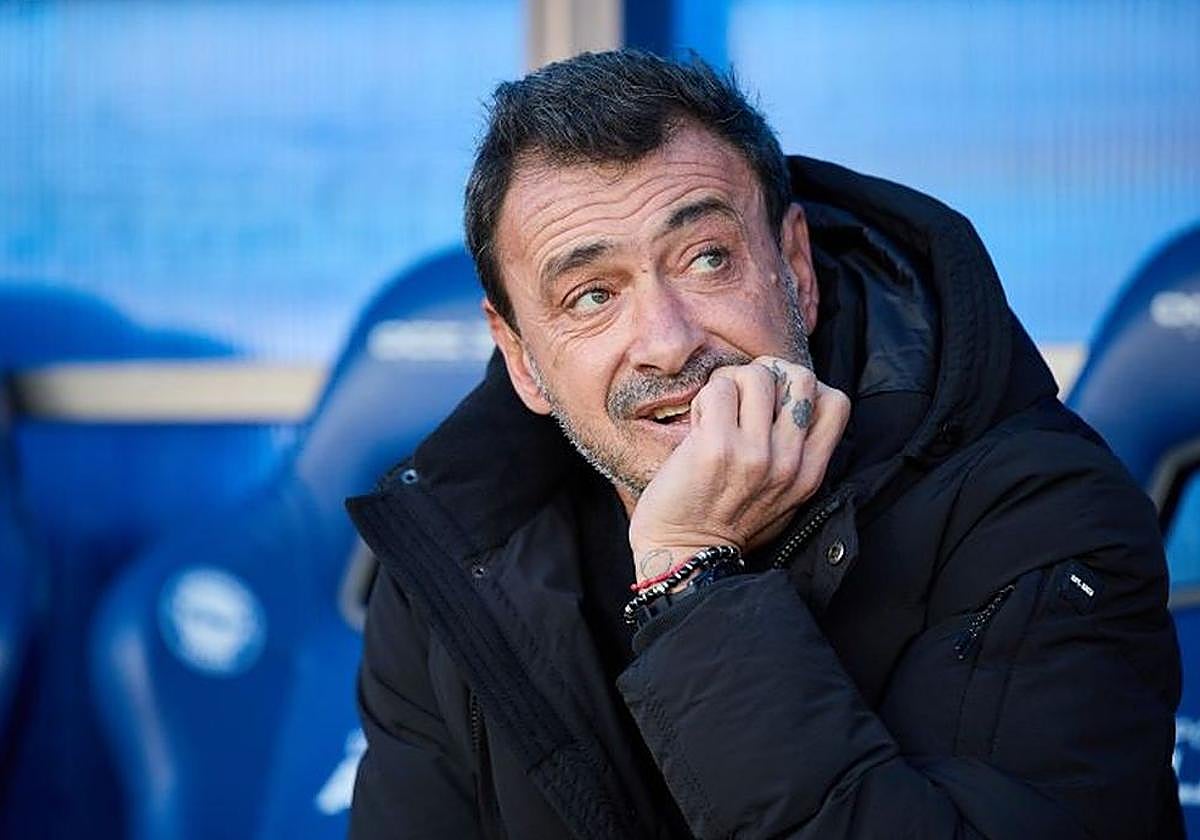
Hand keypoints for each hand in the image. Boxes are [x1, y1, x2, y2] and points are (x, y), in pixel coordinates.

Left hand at [628, 356, 849, 584]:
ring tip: (717, 412)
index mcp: (809, 473)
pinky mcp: (717, 448)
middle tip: (742, 398)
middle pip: (801, 377)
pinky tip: (698, 424)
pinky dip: (705, 398)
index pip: (836, 402)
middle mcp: (789, 463)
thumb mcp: (782, 496)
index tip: (774, 404)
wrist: (684, 555)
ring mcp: (755, 455)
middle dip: (768, 374)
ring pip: (757, 375)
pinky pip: (718, 389)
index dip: (803, 389)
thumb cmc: (726, 519)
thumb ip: (796, 454)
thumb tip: (790, 398)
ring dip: (731, 384)